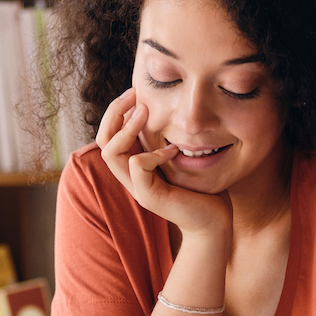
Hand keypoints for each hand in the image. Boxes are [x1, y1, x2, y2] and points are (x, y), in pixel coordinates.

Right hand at [97, 90, 232, 237]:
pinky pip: (137, 165)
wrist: (213, 222)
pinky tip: (174, 150)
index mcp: (134, 166)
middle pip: (102, 141)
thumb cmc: (201, 188)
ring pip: (110, 152)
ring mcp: (137, 188)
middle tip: (134, 94)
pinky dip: (153, 152)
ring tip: (145, 112)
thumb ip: (167, 139)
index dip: (116, 113)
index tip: (135, 93)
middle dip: (114, 113)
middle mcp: (130, 177)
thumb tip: (166, 108)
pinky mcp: (149, 196)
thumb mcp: (180, 157)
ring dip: (127, 128)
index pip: (108, 136)